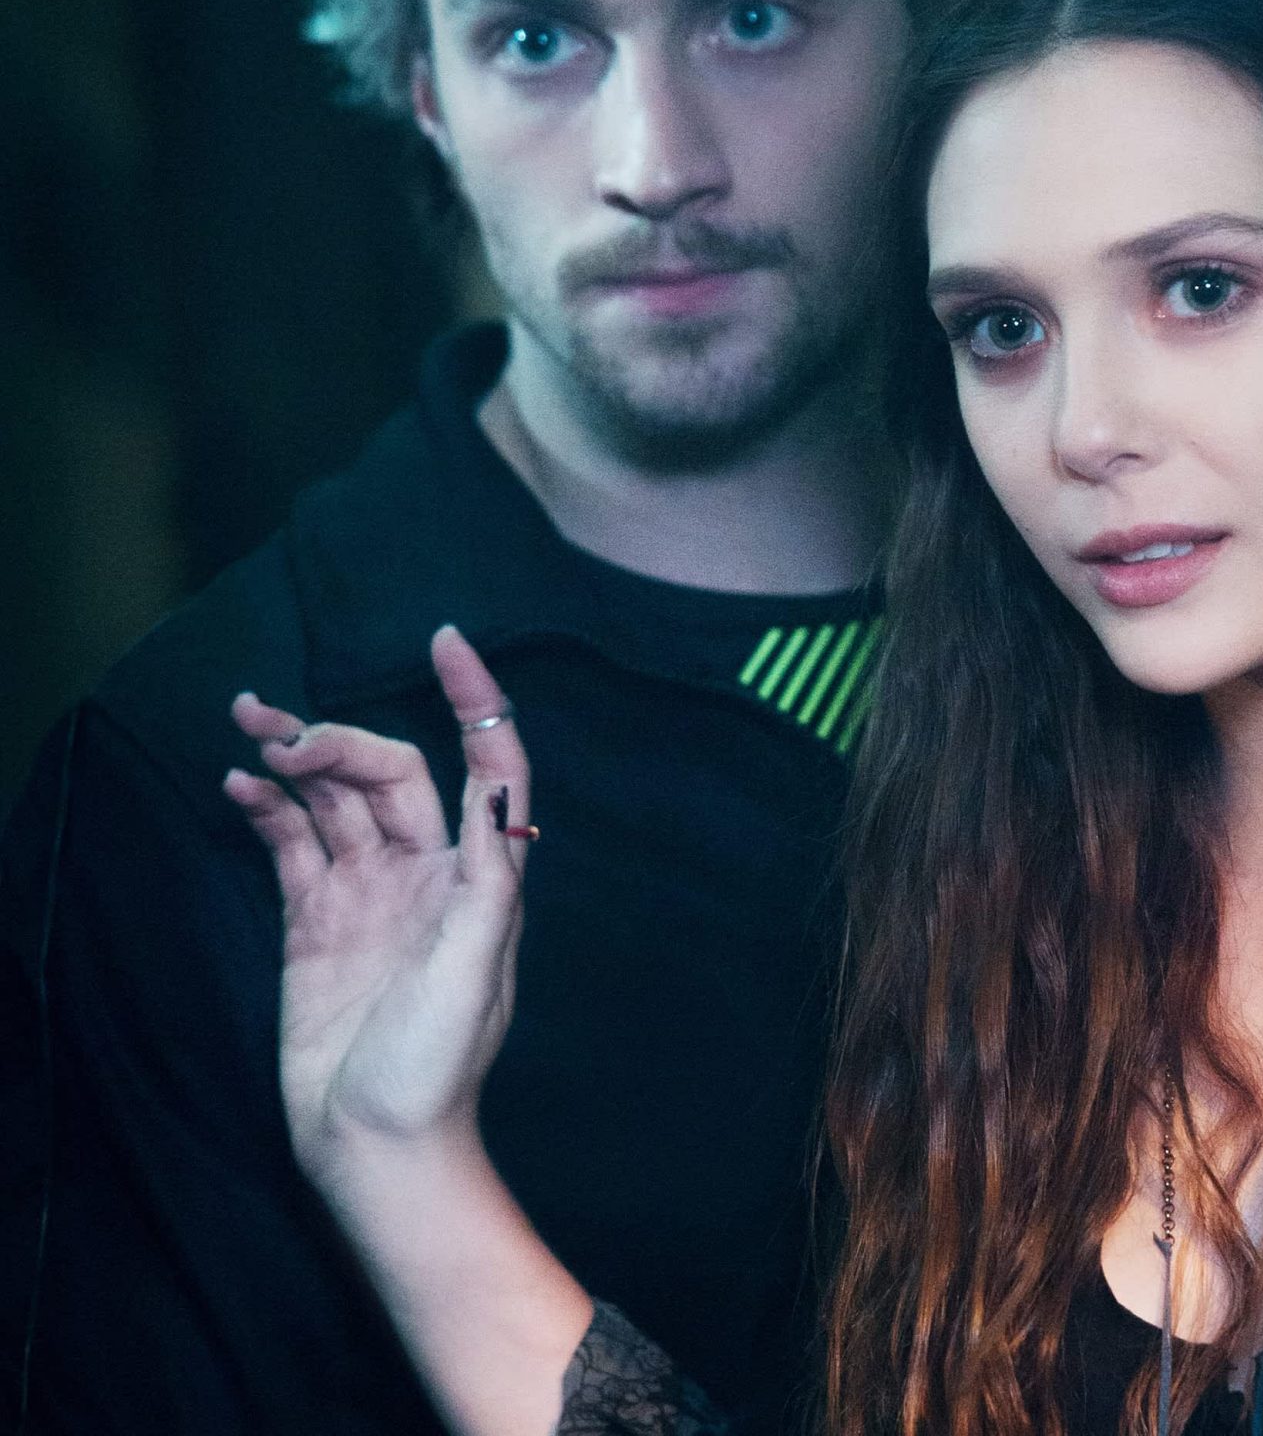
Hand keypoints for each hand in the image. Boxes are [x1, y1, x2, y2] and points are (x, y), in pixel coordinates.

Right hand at [225, 625, 532, 1187]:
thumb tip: (495, 793)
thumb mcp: (477, 969)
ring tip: (251, 724)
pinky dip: (270, 809)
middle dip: (342, 737)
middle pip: (390, 772)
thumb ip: (488, 880)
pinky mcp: (316, 922)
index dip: (476, 700)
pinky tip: (241, 783)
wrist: (374, 1146)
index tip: (447, 641)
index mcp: (482, 873)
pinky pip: (292, 846)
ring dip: (299, 757)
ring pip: (335, 800)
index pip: (488, 764)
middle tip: (283, 731)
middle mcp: (428, 871)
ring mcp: (369, 893)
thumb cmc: (438, 1064)